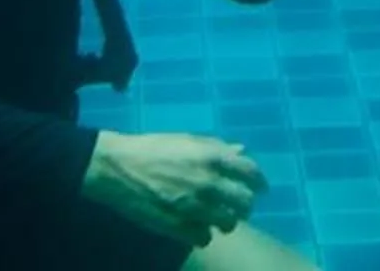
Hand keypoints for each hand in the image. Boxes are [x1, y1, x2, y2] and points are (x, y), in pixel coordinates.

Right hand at [80, 131, 264, 247]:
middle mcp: (209, 183)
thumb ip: (217, 147)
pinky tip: (195, 227)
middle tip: (236, 206)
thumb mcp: (188, 141)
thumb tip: (241, 150)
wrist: (118, 168)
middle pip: (244, 203)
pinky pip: (205, 238)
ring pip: (228, 224)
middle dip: (244, 205)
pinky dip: (203, 234)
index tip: (260, 189)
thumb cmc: (154, 149)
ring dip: (225, 221)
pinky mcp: (179, 227)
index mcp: (213, 158)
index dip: (259, 183)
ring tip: (216, 218)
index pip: (251, 173)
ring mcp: (195, 207)